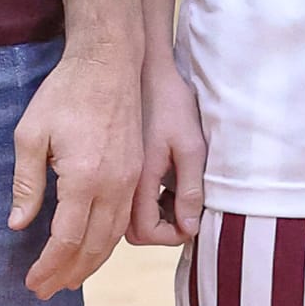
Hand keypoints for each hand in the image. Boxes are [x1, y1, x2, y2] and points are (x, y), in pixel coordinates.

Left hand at [8, 45, 142, 296]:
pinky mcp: (137, 173)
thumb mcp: (31, 135)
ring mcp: (130, 180)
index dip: (48, 266)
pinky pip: (124, 220)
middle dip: (69, 274)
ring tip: (69, 280)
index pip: (66, 238)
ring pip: (113, 237)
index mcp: (85, 178)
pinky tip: (93, 249)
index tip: (32, 282)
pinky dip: (107, 243)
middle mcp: (113, 185)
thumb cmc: (65, 93)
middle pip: (93, 246)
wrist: (109, 62)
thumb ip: (27, 184)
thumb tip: (18, 224)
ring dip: (91, 264)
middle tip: (46, 292)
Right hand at [130, 58, 206, 244]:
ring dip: (153, 216)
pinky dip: (144, 201)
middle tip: (183, 211)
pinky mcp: (113, 166)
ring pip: (125, 217)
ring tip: (175, 195)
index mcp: (138, 180)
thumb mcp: (191, 146)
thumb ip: (190, 190)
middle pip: (132, 231)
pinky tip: (162, 183)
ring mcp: (114, 175)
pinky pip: (123, 198)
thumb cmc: (169, 102)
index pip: (146, 232)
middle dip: (160, 229)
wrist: (141, 70)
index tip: (188, 222)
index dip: (170, 235)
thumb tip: (189, 227)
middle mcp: (119, 183)